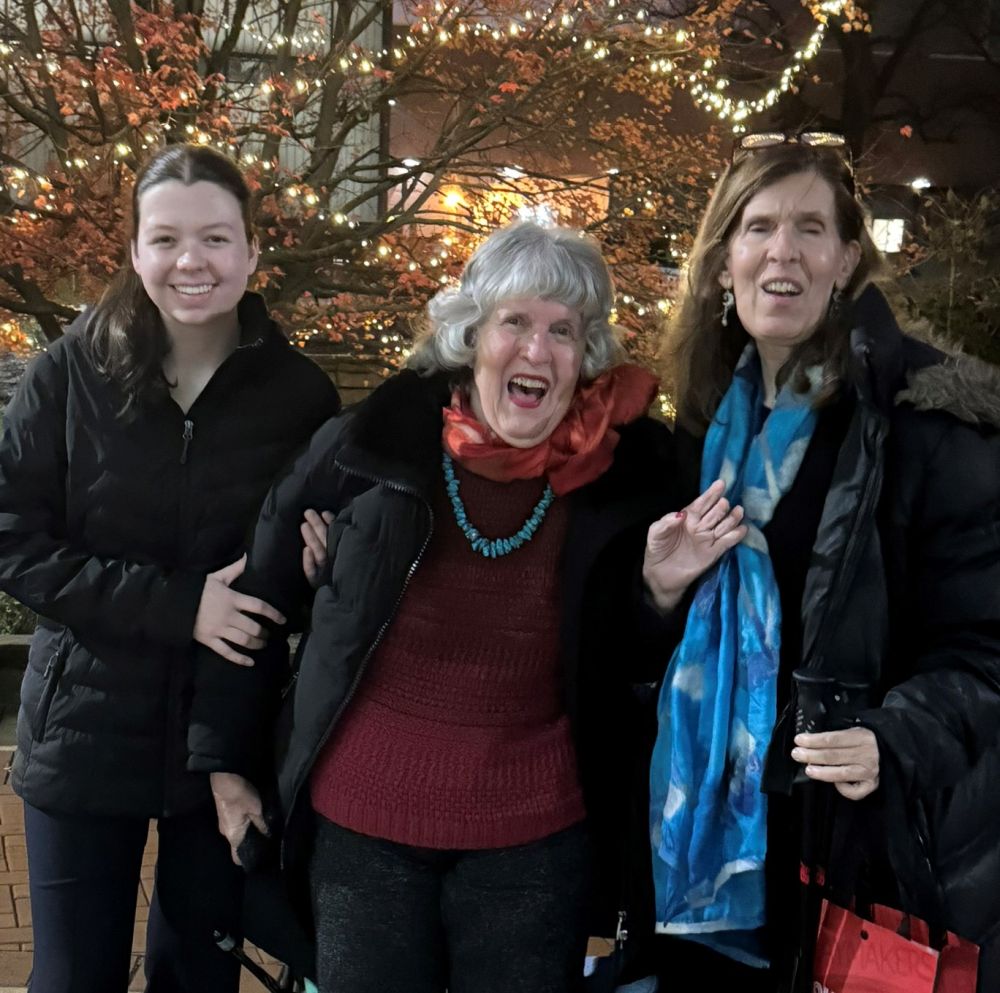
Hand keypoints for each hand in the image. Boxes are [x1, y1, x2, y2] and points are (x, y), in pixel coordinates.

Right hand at [193, 555, 285, 666]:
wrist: (173, 602)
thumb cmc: (196, 588)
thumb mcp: (216, 576)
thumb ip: (234, 569)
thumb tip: (248, 556)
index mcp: (232, 599)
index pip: (259, 606)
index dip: (273, 614)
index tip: (283, 620)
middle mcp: (228, 615)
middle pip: (253, 627)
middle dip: (264, 633)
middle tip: (270, 635)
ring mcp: (218, 629)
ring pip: (243, 640)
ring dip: (256, 644)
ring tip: (263, 644)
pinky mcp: (209, 640)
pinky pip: (227, 652)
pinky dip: (240, 659)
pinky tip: (250, 662)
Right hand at [210, 772, 267, 865]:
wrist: (225, 777)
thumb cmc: (240, 795)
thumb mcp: (256, 810)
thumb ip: (262, 824)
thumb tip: (269, 837)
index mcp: (233, 835)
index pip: (237, 857)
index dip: (249, 859)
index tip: (262, 857)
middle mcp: (226, 833)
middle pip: (238, 845)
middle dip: (252, 844)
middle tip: (268, 842)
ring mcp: (224, 823)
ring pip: (237, 834)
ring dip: (248, 833)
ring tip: (264, 831)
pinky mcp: (226, 814)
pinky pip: (236, 825)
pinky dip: (244, 825)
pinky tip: (255, 821)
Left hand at [301, 509, 333, 588]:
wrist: (342, 598)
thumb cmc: (338, 572)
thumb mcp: (341, 552)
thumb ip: (339, 537)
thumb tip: (329, 516)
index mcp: (341, 554)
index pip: (336, 536)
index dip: (331, 524)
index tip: (324, 512)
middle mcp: (335, 562)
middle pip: (326, 542)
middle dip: (317, 526)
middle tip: (308, 512)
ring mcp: (326, 572)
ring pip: (320, 553)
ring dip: (312, 539)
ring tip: (304, 524)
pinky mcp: (316, 582)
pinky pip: (312, 572)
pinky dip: (309, 561)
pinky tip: (306, 550)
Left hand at [642, 479, 746, 611]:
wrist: (660, 575)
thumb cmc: (658, 549)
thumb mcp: (655, 534)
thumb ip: (665, 522)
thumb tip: (681, 514)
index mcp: (687, 517)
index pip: (701, 503)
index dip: (711, 493)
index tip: (721, 484)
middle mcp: (700, 525)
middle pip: (715, 512)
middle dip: (721, 506)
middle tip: (724, 503)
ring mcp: (708, 539)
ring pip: (724, 525)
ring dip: (732, 518)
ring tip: (738, 511)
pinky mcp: (713, 553)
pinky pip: (727, 542)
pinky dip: (736, 535)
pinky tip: (742, 528)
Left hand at [792, 727, 880, 800]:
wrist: (893, 750)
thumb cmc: (867, 740)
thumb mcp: (854, 730)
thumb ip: (836, 737)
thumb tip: (810, 742)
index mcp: (861, 737)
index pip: (832, 740)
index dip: (814, 740)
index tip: (798, 740)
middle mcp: (867, 755)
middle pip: (834, 756)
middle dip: (812, 755)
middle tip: (796, 754)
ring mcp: (870, 771)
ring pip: (842, 773)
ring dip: (822, 772)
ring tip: (809, 770)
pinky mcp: (873, 785)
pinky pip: (855, 792)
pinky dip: (843, 789)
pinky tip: (835, 783)